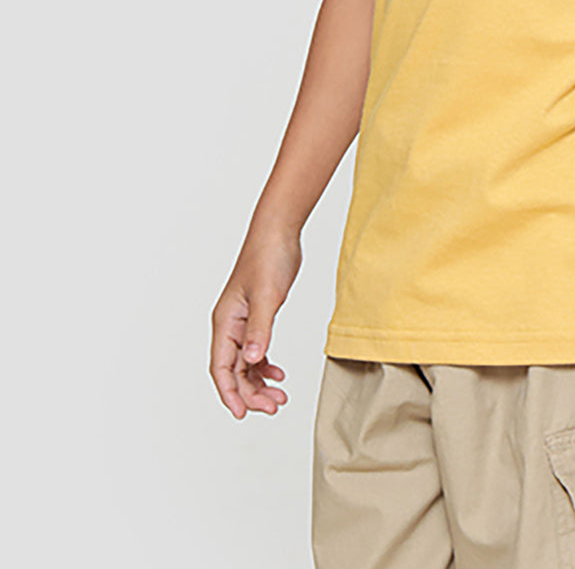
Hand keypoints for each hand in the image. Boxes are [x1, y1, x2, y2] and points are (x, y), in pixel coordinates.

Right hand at [209, 226, 301, 418]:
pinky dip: (265, 365)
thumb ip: (260, 328)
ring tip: (280, 397)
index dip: (229, 393)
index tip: (242, 413)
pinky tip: (278, 374)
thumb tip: (254, 359)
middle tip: (274, 406)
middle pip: (234, 371)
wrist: (279, 233)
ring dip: (260, 382)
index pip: (221, 367)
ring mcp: (242, 322)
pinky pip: (256, 350)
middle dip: (251, 392)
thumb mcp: (267, 296)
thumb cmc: (268, 257)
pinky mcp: (256, 316)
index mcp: (225, 322)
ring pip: (246, 363)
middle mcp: (229, 325)